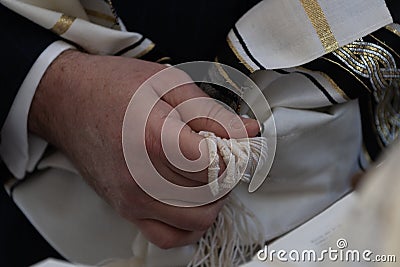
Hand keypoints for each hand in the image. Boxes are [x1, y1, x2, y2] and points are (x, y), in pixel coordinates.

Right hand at [28, 50, 258, 247]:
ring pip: (196, 221)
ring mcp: (132, 199)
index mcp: (155, 139)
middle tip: (222, 156)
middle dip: (226, 175)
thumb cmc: (114, 87)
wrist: (67, 101)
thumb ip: (212, 111)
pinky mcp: (126, 209)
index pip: (215, 165)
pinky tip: (193, 205)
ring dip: (213, 201)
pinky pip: (167, 237)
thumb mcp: (168, 84)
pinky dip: (189, 227)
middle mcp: (142, 178)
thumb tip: (248, 130)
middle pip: (210, 195)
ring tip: (209, 178)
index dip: (232, 153)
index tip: (230, 142)